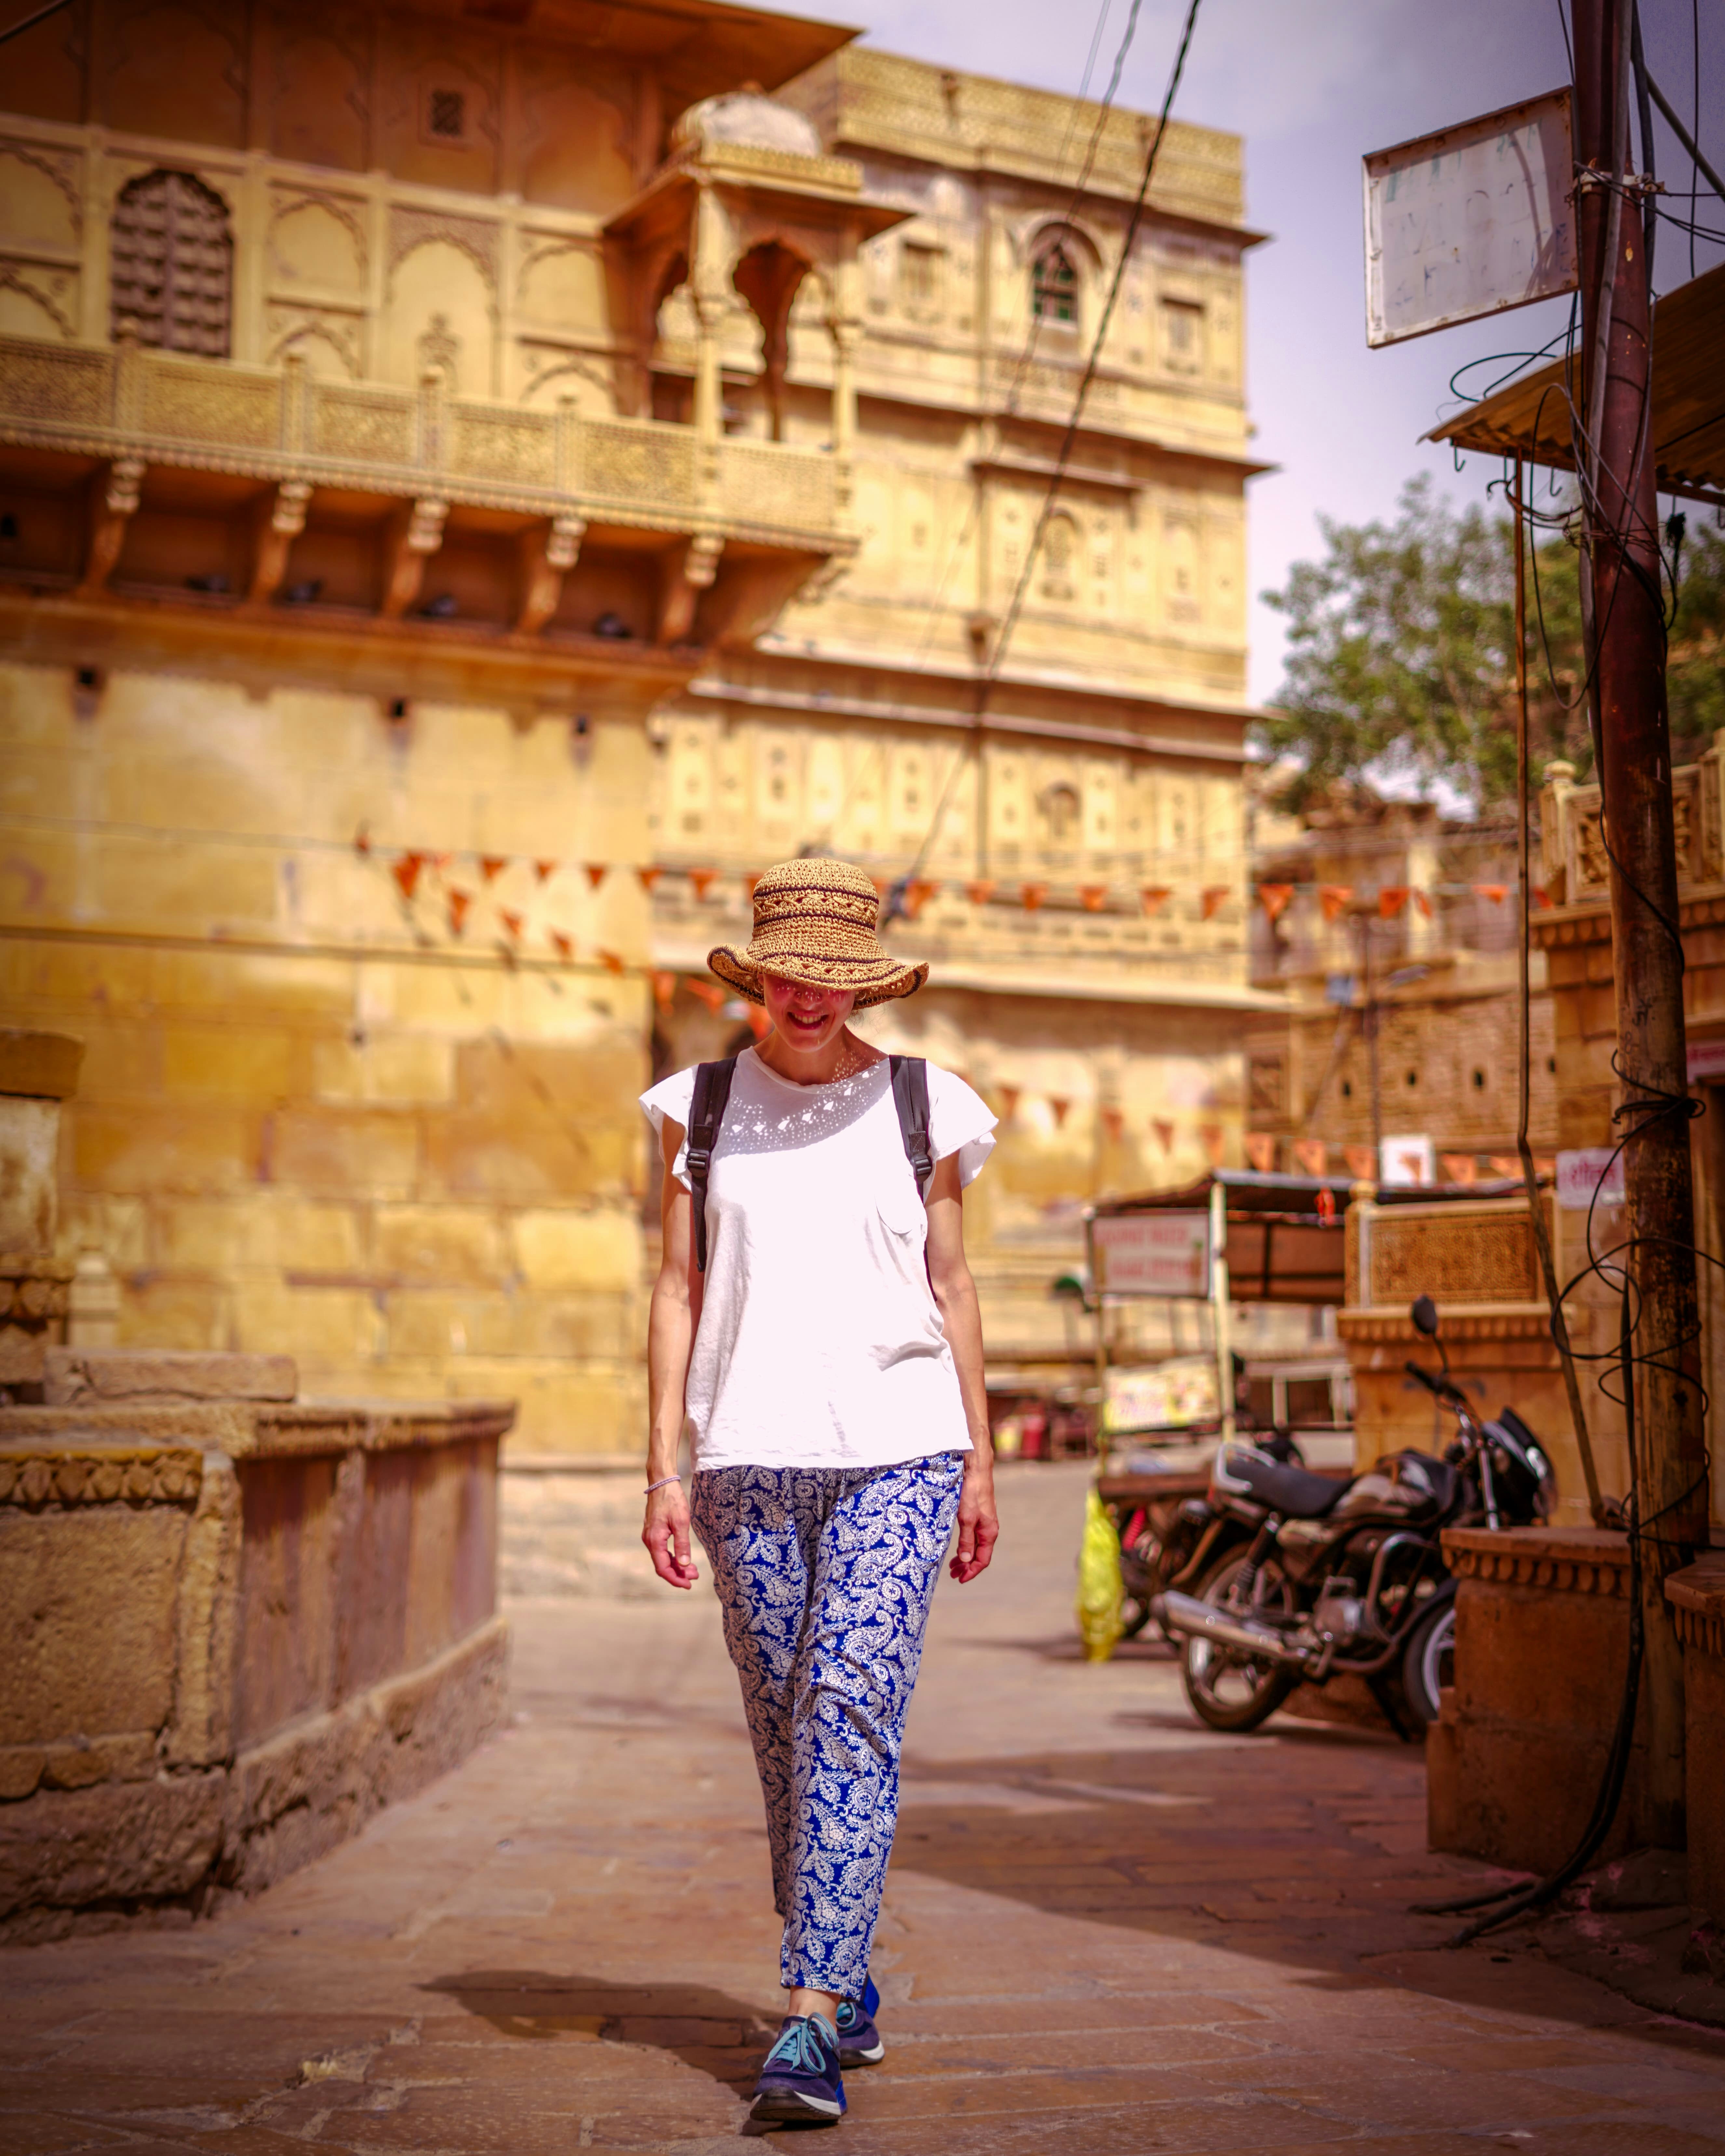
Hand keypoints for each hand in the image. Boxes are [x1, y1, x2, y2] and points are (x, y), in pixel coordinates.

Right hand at [642, 1481, 698, 1589]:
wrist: (662, 1483)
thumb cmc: (672, 1500)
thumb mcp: (681, 1522)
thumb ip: (682, 1545)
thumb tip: (685, 1565)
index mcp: (654, 1540)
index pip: (663, 1568)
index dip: (675, 1579)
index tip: (688, 1585)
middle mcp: (649, 1541)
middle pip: (662, 1565)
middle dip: (678, 1574)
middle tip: (695, 1577)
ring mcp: (650, 1536)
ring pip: (662, 1558)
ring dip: (676, 1566)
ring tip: (692, 1570)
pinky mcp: (653, 1532)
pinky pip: (662, 1550)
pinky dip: (672, 1557)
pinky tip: (683, 1558)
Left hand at [949, 1465, 997, 1583]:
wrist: (976, 1470)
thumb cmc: (972, 1493)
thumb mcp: (966, 1518)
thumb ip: (966, 1540)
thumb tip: (966, 1561)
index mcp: (989, 1532)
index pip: (983, 1560)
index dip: (972, 1571)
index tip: (960, 1579)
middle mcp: (989, 1529)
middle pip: (979, 1555)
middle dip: (967, 1567)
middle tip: (952, 1574)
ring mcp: (984, 1522)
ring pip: (976, 1546)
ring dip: (965, 1557)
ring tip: (953, 1565)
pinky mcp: (978, 1516)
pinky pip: (973, 1537)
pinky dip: (965, 1545)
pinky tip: (958, 1547)